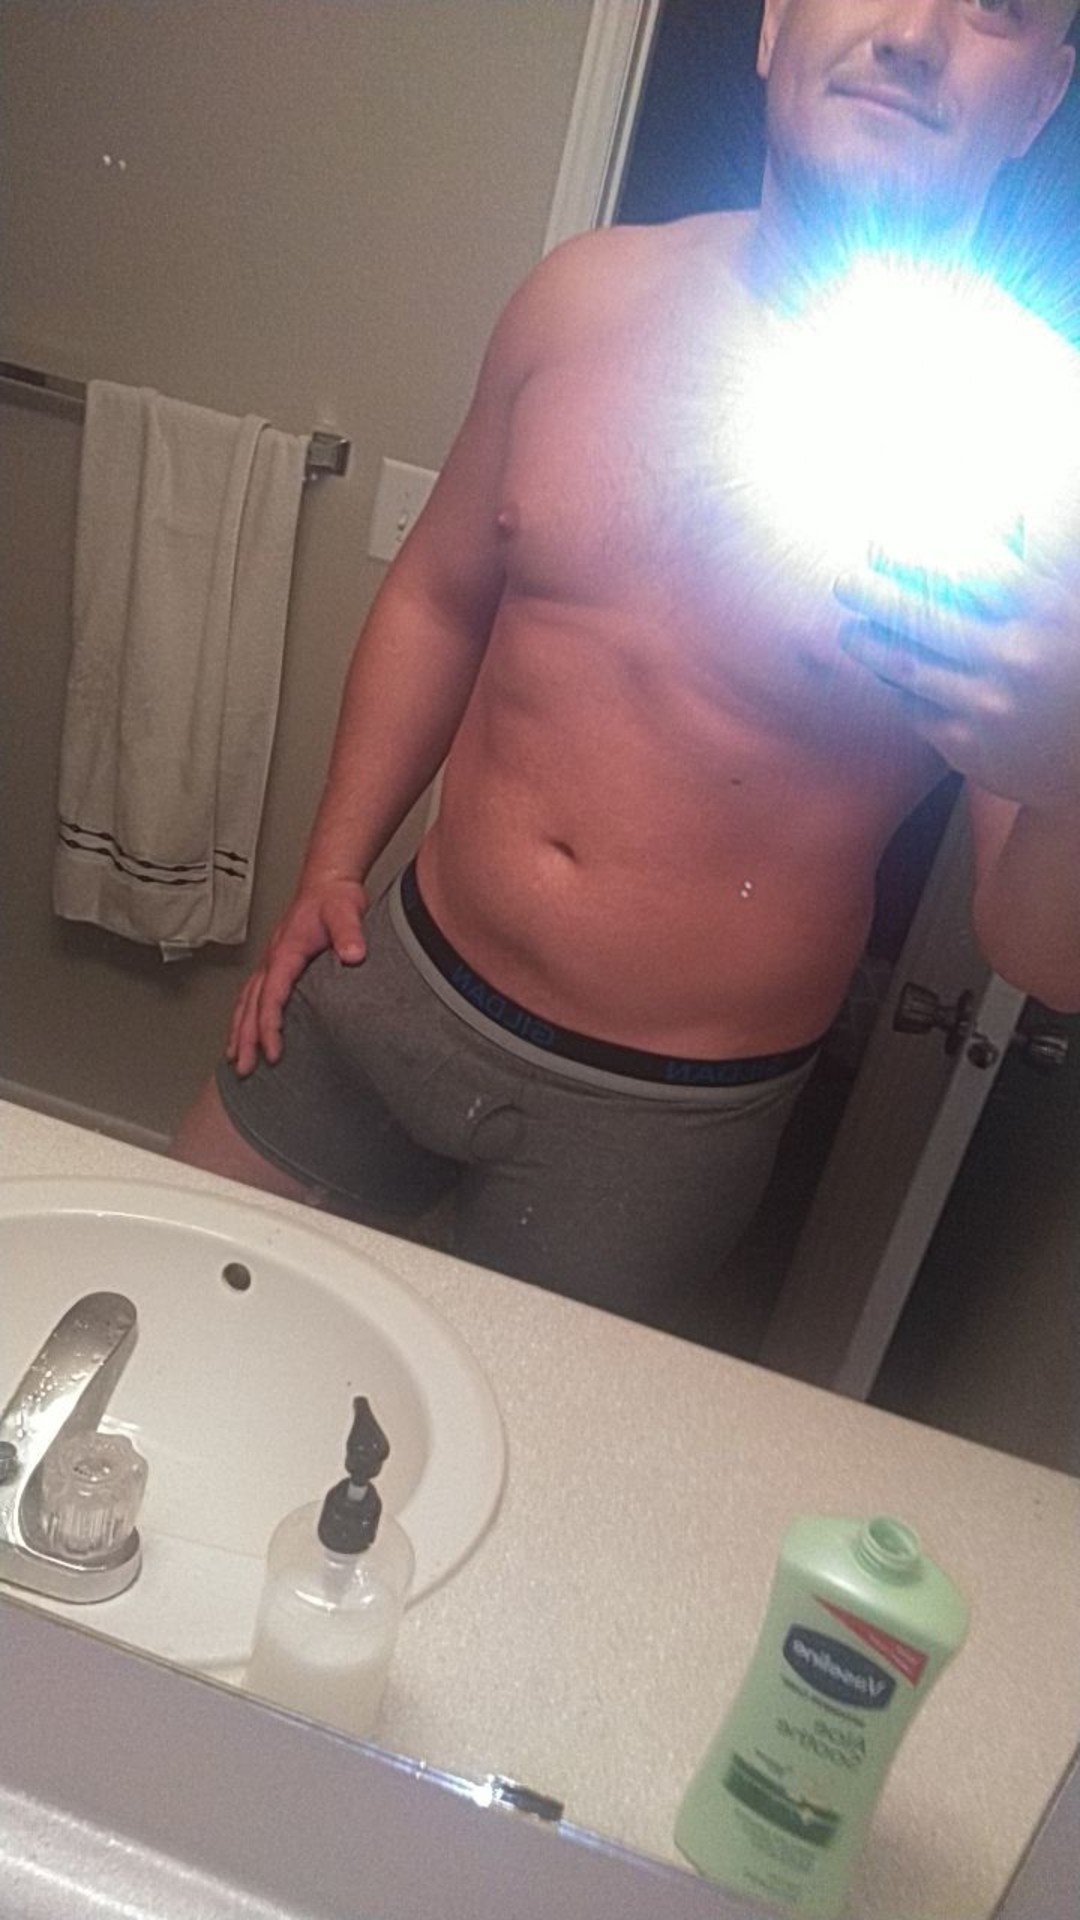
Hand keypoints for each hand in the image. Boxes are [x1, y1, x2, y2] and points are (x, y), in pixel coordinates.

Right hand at [226, 877, 367, 1076]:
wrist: (328, 882)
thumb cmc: (335, 898)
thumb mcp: (346, 911)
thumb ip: (350, 933)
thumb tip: (353, 955)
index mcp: (286, 951)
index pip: (271, 995)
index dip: (270, 1025)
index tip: (272, 1051)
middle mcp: (272, 959)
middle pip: (251, 1005)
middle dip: (245, 1038)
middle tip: (243, 1069)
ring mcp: (270, 962)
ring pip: (246, 1002)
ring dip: (238, 1031)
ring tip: (234, 1059)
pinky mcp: (275, 965)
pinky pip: (252, 996)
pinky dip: (243, 1017)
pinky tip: (242, 1032)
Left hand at [834, 544, 1079, 812]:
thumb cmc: (1070, 662)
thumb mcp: (1060, 605)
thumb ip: (1022, 561)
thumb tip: (979, 518)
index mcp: (1042, 610)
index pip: (961, 569)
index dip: (909, 556)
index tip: (876, 546)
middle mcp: (1014, 657)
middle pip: (920, 616)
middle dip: (871, 594)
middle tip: (844, 582)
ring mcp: (988, 705)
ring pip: (905, 665)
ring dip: (866, 643)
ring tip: (849, 631)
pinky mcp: (967, 746)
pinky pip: (912, 707)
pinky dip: (894, 686)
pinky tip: (884, 671)